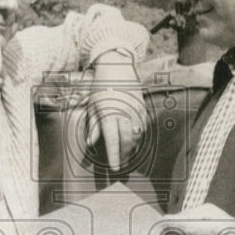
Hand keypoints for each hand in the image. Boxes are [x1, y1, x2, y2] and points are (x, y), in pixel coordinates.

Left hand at [86, 49, 146, 171]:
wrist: (117, 67)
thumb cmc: (101, 87)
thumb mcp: (92, 105)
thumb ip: (93, 126)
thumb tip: (91, 143)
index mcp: (110, 114)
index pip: (113, 141)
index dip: (114, 156)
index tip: (114, 167)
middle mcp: (125, 114)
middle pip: (128, 142)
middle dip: (124, 155)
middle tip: (120, 163)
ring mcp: (136, 111)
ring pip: (137, 136)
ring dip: (132, 147)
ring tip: (126, 154)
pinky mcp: (143, 108)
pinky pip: (143, 127)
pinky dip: (138, 137)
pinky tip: (133, 141)